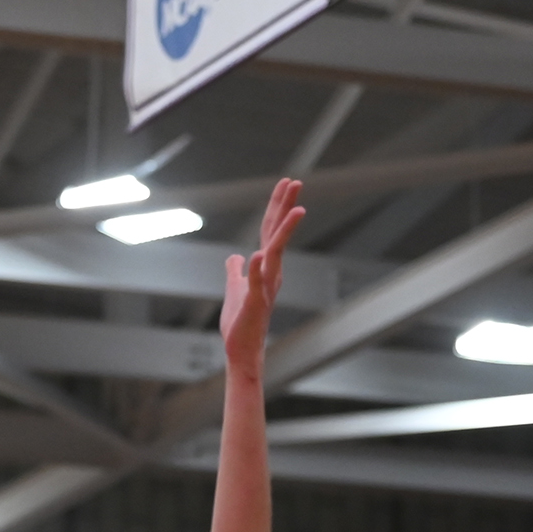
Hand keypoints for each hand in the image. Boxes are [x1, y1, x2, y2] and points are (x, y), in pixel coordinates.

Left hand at [220, 178, 304, 374]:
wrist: (241, 350)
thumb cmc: (241, 322)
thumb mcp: (235, 289)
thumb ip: (236, 271)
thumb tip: (235, 257)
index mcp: (266, 267)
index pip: (271, 231)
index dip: (277, 207)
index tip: (286, 183)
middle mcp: (271, 273)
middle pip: (278, 234)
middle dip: (286, 207)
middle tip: (296, 181)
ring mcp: (265, 287)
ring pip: (276, 253)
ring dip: (285, 231)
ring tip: (297, 210)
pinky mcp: (256, 303)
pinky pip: (258, 283)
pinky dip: (257, 269)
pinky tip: (256, 254)